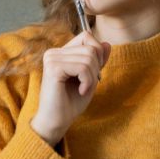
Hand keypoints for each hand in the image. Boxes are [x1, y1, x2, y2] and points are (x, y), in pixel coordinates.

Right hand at [29, 31, 109, 145]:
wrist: (57, 122)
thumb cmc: (71, 102)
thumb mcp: (89, 78)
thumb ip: (97, 61)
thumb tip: (107, 43)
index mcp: (61, 52)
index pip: (86, 37)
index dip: (97, 53)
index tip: (94, 72)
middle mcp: (54, 52)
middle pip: (90, 48)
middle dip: (96, 69)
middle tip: (87, 86)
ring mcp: (52, 58)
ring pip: (88, 58)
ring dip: (92, 78)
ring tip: (83, 90)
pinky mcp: (53, 68)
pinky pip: (82, 67)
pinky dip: (87, 81)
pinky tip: (81, 91)